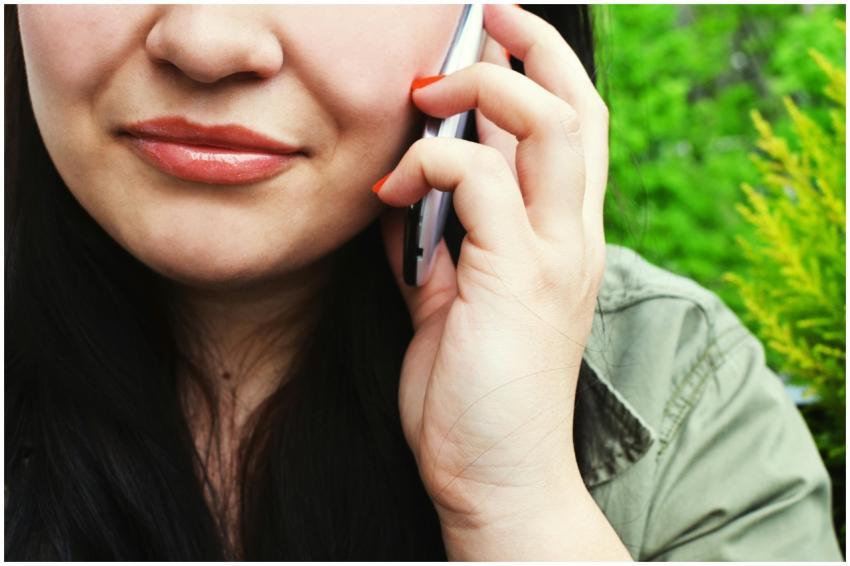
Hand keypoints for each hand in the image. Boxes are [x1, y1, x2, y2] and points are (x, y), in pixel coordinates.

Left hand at [375, 3, 608, 536]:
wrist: (495, 476)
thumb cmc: (472, 390)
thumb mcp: (451, 298)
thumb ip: (439, 238)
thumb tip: (405, 187)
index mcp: (562, 238)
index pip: (572, 129)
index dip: (540, 69)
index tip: (489, 38)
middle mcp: (573, 236)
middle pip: (579, 106)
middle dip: (532, 46)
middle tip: (483, 13)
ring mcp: (555, 255)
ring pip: (549, 123)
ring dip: (483, 89)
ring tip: (429, 90)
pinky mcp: (520, 279)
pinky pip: (478, 183)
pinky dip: (431, 166)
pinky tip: (392, 188)